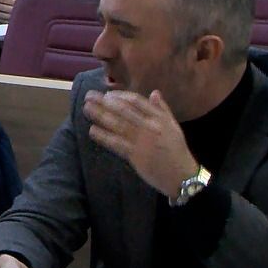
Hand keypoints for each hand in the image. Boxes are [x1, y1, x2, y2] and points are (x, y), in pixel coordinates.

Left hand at [83, 89, 198, 196]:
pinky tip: (92, 130)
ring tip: (86, 108)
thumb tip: (154, 92)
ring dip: (99, 115)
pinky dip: (103, 136)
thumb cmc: (176, 149)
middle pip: (123, 111)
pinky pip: (116, 143)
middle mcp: (149, 127)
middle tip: (89, 96)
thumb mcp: (173, 126)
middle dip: (104, 102)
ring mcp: (141, 141)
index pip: (136, 101)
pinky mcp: (135, 156)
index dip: (119, 96)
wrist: (181, 175)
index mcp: (159, 118)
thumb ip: (163, 109)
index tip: (107, 94)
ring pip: (117, 125)